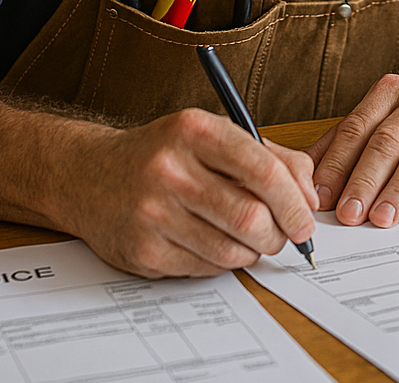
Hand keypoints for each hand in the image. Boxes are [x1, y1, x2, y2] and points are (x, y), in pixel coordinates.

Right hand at [66, 108, 317, 277]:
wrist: (88, 176)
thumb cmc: (164, 154)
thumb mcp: (213, 136)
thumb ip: (271, 157)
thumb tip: (310, 197)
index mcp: (193, 130)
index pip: (262, 169)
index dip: (294, 202)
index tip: (306, 221)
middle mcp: (169, 169)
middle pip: (251, 218)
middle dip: (278, 235)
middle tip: (281, 236)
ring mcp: (152, 212)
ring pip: (232, 250)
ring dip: (252, 252)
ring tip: (247, 239)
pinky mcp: (142, 251)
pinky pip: (205, 269)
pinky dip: (221, 263)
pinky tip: (210, 243)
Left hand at [306, 73, 398, 227]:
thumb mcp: (397, 113)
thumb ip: (356, 138)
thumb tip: (309, 172)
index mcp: (393, 92)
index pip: (357, 129)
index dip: (337, 164)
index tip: (320, 198)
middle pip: (387, 141)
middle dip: (364, 181)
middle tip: (348, 215)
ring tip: (383, 220)